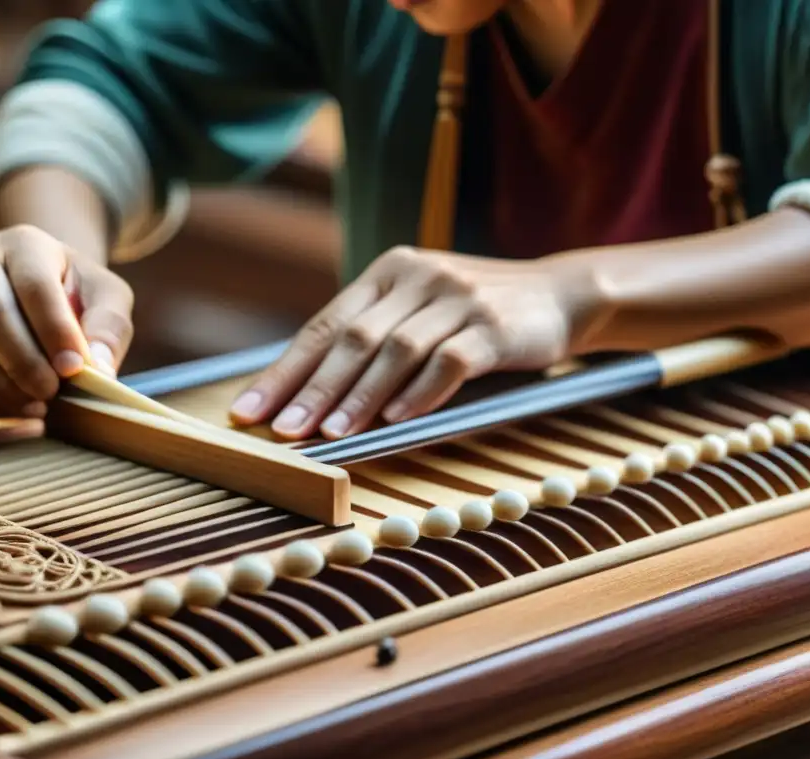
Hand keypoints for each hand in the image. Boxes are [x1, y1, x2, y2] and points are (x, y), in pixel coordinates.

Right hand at [0, 225, 133, 418]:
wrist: (25, 288)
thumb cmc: (71, 295)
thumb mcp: (105, 297)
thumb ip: (109, 327)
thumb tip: (98, 370)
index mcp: (19, 243)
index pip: (32, 284)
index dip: (54, 332)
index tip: (74, 370)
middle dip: (20, 366)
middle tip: (50, 397)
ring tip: (29, 410)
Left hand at [229, 246, 600, 439]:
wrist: (558, 295)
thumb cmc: (474, 314)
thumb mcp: (419, 310)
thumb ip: (374, 335)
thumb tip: (308, 393)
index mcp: (388, 272)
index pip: (324, 325)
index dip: (286, 371)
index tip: (251, 411)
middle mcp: (417, 277)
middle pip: (353, 338)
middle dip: (313, 389)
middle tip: (284, 431)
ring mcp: (457, 297)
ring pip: (396, 351)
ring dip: (361, 397)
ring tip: (332, 435)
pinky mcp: (493, 324)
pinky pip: (449, 361)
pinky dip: (421, 393)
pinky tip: (397, 421)